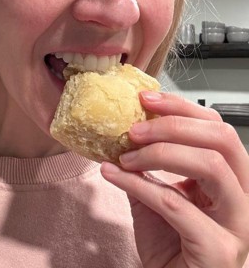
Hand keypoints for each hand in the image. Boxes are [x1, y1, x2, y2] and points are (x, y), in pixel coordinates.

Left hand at [100, 91, 248, 267]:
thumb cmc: (169, 242)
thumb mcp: (157, 193)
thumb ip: (146, 165)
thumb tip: (122, 133)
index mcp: (229, 177)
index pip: (216, 127)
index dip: (181, 108)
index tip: (146, 99)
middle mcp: (242, 196)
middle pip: (222, 140)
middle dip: (173, 126)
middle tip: (134, 129)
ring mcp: (237, 224)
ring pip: (211, 166)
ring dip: (159, 153)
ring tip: (125, 156)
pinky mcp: (218, 249)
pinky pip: (176, 205)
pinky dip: (139, 185)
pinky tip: (113, 175)